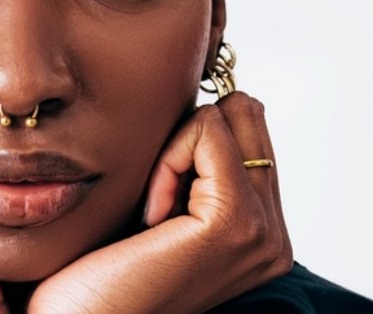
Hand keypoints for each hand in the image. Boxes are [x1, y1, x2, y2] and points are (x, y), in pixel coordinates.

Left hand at [28, 94, 291, 313]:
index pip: (247, 126)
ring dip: (174, 150)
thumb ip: (193, 165)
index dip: (190, 141)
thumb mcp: (158, 204)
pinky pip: (206, 131)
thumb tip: (207, 97)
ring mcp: (264, 233)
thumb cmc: (97, 274)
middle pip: (244, 113)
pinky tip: (150, 217)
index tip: (157, 203)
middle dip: (189, 137)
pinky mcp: (236, 222)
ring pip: (226, 115)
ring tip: (152, 214)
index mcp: (264, 232)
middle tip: (155, 201)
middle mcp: (275, 236)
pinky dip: (166, 160)